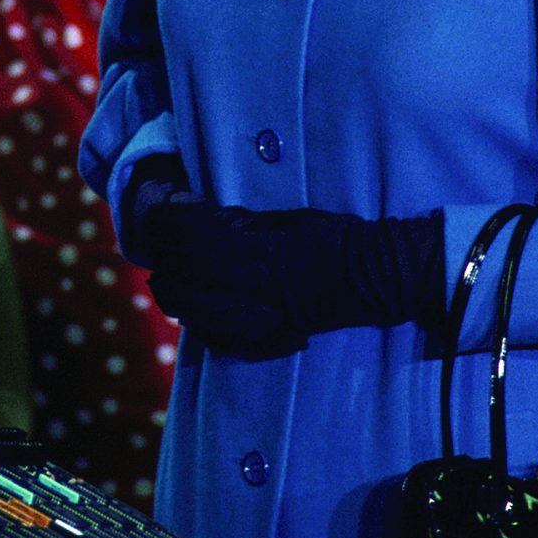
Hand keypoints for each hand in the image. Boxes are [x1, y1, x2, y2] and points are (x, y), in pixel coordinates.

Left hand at [127, 177, 443, 358]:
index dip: (162, 213)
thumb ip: (234, 223)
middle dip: (162, 251)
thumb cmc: (333, 235)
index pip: (178, 235)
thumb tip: (192, 213)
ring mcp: (249, 324)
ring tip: (181, 264)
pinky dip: (197, 316)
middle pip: (172, 278)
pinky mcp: (260, 341)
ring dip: (175, 284)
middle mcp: (240, 295)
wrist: (375, 277)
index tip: (166, 195)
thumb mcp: (280, 217)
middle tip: (168, 228)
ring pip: (184, 311)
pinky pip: (210, 335)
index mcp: (245, 256)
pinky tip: (203, 300)